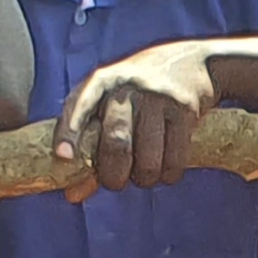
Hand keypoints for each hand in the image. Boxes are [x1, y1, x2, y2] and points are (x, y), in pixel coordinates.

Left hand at [57, 42, 217, 199]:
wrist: (193, 62)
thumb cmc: (140, 93)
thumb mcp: (113, 105)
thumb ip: (92, 144)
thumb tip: (73, 195)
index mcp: (102, 81)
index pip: (78, 105)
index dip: (69, 131)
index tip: (63, 156)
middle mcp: (127, 87)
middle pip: (117, 143)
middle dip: (114, 176)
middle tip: (116, 182)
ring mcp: (158, 98)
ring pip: (148, 160)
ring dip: (144, 178)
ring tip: (144, 174)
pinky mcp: (185, 111)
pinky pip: (174, 160)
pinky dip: (168, 175)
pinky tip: (165, 170)